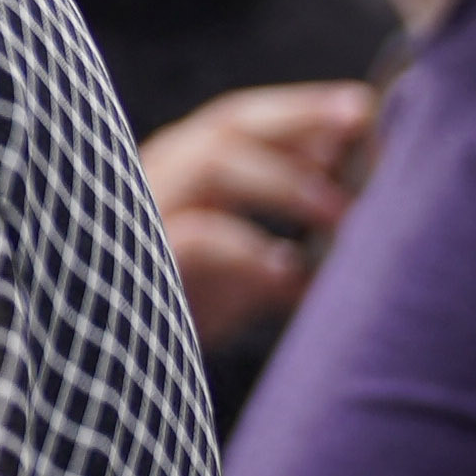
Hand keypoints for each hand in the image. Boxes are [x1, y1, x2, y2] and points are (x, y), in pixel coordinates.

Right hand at [141, 82, 373, 347]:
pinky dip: (249, 247)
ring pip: (214, 162)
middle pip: (230, 124)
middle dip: (300, 115)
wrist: (111, 366)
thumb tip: (358, 246)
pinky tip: (289, 271)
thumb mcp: (241, 282)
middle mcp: (157, 177)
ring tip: (342, 214)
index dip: (302, 109)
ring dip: (287, 181)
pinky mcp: (140, 259)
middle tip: (361, 118)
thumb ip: (284, 260)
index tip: (363, 110)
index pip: (242, 121)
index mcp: (179, 173)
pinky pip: (200, 235)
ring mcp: (142, 212)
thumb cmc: (176, 318)